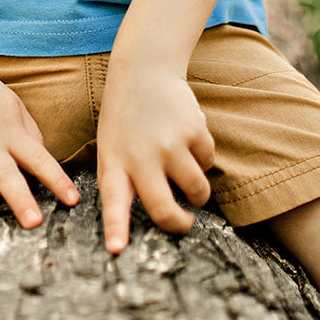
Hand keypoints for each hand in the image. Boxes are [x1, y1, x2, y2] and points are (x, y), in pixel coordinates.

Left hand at [96, 64, 214, 254]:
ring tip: (187, 176)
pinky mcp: (193, 130)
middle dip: (179, 225)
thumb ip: (122, 181)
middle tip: (185, 224)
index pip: (113, 202)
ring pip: (196, 190)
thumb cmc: (125, 119)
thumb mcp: (111, 148)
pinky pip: (208, 161)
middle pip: (163, 210)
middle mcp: (140, 156)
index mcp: (115, 163)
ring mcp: (168, 143)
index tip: (117, 249)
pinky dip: (203, 157)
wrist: (144, 70)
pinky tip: (188, 138)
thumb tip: (139, 221)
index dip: (116, 227)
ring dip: (198, 192)